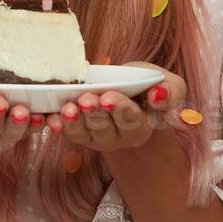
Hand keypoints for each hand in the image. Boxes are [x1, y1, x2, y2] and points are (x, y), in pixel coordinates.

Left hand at [44, 62, 186, 152]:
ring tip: (68, 109)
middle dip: (94, 113)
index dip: (120, 109)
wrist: (127, 89)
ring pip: (83, 132)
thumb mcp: (168, 84)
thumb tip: (158, 96)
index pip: (131, 119)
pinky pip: (66, 131)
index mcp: (141, 127)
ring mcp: (95, 137)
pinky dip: (57, 124)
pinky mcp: (78, 133)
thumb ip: (171, 92)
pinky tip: (51, 117)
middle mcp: (118, 137)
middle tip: (86, 99)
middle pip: (104, 127)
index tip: (109, 98)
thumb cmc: (147, 86)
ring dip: (73, 121)